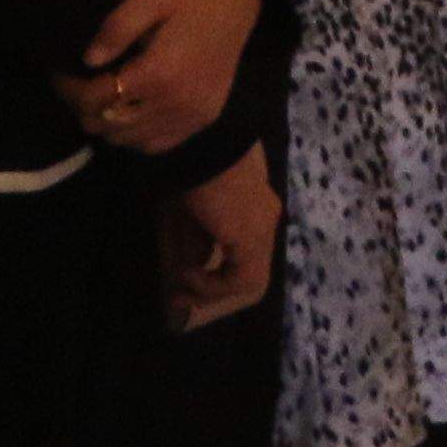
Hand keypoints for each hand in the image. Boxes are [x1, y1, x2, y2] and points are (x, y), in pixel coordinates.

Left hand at [74, 0, 259, 159]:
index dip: (68, 88)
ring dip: (106, 121)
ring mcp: (191, 115)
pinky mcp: (201, 119)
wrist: (242, 3)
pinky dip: (133, 134)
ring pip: (125, 139)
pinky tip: (131, 110)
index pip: (93, 99)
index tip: (60, 73)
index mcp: (160, 72)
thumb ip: (116, 27)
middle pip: (105, 123)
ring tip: (102, 96)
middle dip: (83, 106)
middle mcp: (176, 102)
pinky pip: (152, 144)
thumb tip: (88, 60)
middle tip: (78, 85)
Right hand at [162, 151, 277, 330]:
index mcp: (257, 210)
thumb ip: (198, 242)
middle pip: (250, 272)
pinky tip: (189, 274)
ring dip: (211, 291)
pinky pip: (241, 279)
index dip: (218, 277)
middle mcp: (267, 220)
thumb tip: (196, 267)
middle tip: (180, 301)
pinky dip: (212, 285)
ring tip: (183, 285)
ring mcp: (263, 229)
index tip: (183, 287)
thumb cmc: (194, 169)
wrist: (202, 145)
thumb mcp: (192, 213)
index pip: (246, 256)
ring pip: (249, 280)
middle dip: (213, 291)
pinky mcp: (252, 237)